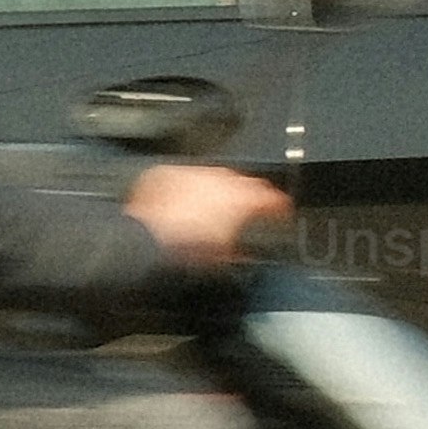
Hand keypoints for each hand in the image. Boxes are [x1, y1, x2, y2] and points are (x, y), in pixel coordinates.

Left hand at [126, 163, 289, 265]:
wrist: (148, 237)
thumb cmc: (185, 247)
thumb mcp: (222, 255)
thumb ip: (238, 247)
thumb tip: (240, 252)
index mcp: (244, 198)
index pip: (272, 198)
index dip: (278, 207)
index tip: (279, 212)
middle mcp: (223, 180)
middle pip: (244, 184)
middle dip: (246, 196)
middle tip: (244, 211)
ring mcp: (196, 174)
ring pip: (216, 177)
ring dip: (217, 190)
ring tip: (211, 208)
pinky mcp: (171, 173)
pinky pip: (187, 177)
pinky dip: (190, 188)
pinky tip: (185, 201)